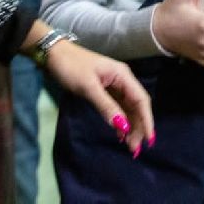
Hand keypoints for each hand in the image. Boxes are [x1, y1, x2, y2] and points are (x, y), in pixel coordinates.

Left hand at [41, 35, 154, 156]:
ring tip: (129, 145)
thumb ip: (106, 106)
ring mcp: (115, 85)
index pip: (141, 100)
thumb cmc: (72, 67)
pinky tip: (119, 133)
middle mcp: (123, 80)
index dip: (147, 120)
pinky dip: (120, 120)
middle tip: (134, 149)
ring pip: (129, 108)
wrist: (55, 55)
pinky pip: (119, 107)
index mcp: (123, 75)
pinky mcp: (106, 90)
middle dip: (138, 126)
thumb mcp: (88, 87)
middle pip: (137, 106)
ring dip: (130, 126)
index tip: (149, 140)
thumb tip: (123, 127)